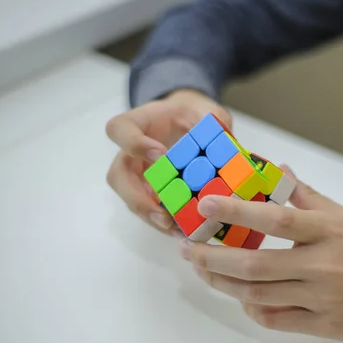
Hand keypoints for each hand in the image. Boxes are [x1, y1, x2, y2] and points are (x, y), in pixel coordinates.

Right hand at [105, 89, 231, 236]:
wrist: (191, 123)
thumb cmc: (193, 115)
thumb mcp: (206, 111)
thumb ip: (214, 121)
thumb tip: (225, 142)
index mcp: (140, 123)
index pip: (119, 129)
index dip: (133, 143)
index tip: (159, 154)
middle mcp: (132, 152)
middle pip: (117, 176)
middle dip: (136, 198)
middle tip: (161, 213)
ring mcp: (139, 175)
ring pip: (131, 199)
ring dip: (151, 217)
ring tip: (174, 229)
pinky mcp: (152, 193)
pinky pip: (150, 210)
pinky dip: (165, 223)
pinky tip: (183, 231)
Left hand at [180, 166, 342, 342]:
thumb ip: (310, 198)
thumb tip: (280, 173)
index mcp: (329, 230)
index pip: (275, 217)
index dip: (236, 211)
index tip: (205, 206)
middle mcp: (323, 264)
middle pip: (255, 263)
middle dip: (214, 258)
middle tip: (190, 250)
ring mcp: (323, 298)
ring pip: (259, 295)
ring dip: (226, 284)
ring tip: (207, 272)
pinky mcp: (326, 326)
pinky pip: (278, 320)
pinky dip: (254, 309)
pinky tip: (244, 297)